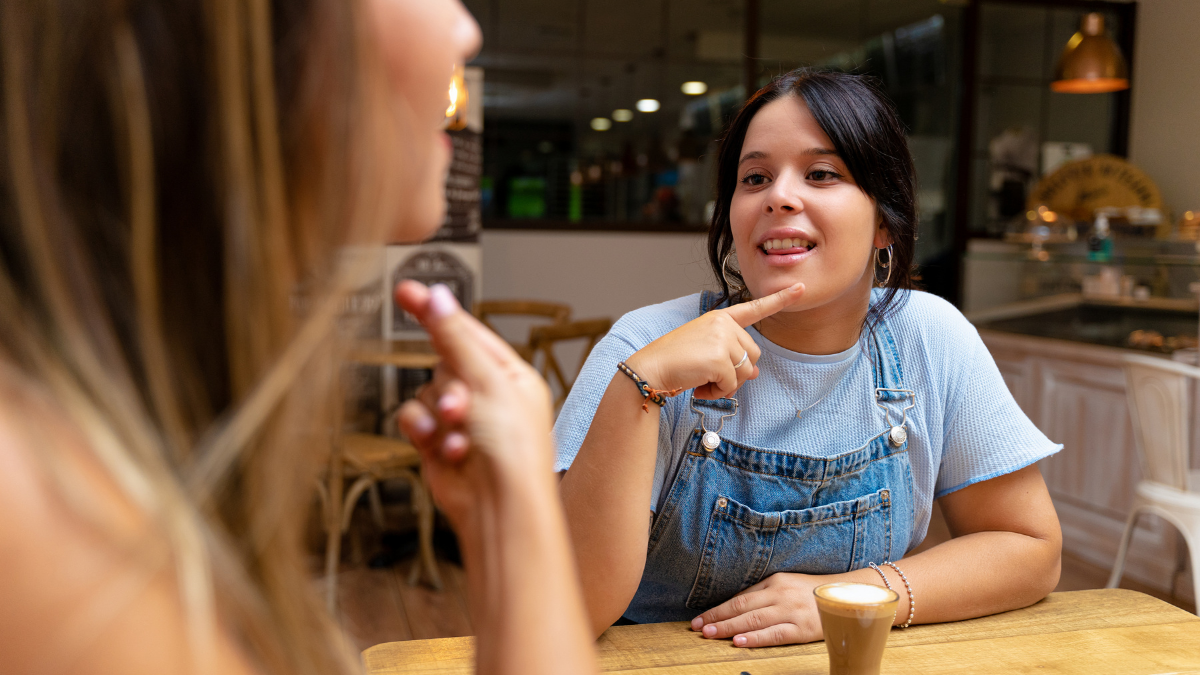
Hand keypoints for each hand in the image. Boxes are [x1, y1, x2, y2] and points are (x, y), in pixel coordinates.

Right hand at [393, 282, 556, 529]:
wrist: (499, 508)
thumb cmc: (513, 451)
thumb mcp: (488, 383)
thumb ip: (455, 340)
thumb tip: (437, 297)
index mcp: (510, 375)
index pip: (468, 332)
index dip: (436, 311)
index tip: (405, 291)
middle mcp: (486, 394)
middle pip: (442, 363)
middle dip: (447, 385)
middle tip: (462, 406)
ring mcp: (461, 419)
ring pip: (424, 392)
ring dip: (437, 414)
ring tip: (460, 434)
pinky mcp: (437, 442)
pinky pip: (414, 419)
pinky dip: (425, 432)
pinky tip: (447, 449)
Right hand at [625, 283, 803, 399]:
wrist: (650, 369)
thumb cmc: (674, 362)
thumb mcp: (706, 355)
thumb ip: (732, 357)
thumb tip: (755, 373)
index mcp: (719, 318)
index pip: (754, 308)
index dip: (780, 299)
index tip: (800, 288)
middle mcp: (723, 324)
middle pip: (753, 355)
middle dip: (737, 372)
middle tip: (710, 376)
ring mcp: (722, 339)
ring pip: (746, 372)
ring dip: (727, 385)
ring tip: (703, 381)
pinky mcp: (719, 358)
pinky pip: (732, 384)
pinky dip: (717, 392)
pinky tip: (699, 386)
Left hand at [690, 572, 825, 647]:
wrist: (846, 595)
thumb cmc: (811, 592)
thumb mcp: (785, 585)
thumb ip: (763, 595)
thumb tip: (733, 607)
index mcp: (773, 582)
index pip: (739, 598)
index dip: (718, 609)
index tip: (700, 619)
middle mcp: (779, 595)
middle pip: (742, 608)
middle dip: (717, 618)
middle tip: (698, 627)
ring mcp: (791, 611)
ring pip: (753, 620)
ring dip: (729, 627)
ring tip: (710, 633)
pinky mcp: (802, 628)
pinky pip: (774, 634)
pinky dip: (755, 637)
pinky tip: (739, 641)